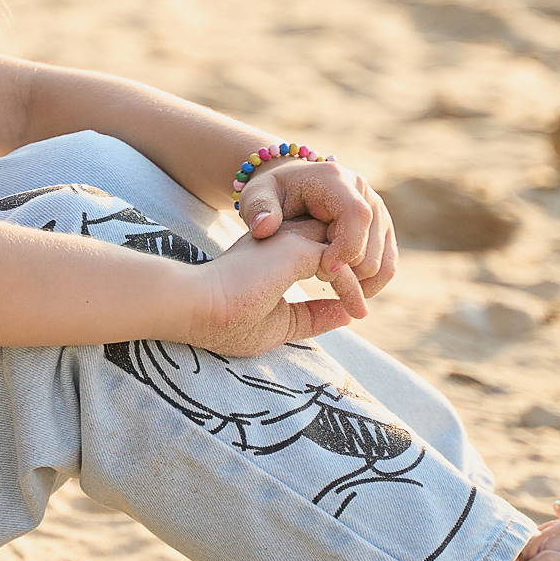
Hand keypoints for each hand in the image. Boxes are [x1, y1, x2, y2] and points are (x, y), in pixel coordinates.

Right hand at [185, 214, 363, 355]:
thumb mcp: (280, 322)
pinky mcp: (296, 249)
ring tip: (362, 310)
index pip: (318, 252)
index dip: (339, 277)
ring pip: (341, 250)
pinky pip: (341, 264)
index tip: (350, 308)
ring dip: (360, 279)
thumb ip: (312, 315)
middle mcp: (282, 238)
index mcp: (273, 252)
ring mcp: (289, 240)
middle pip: (335, 244)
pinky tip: (356, 310)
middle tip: (364, 306)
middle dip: (357, 273)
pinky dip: (352, 287)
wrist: (196, 308)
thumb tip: (348, 314)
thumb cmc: (225, 320)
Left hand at [232, 157, 397, 310]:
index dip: (345, 248)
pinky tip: (344, 290)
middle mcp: (365, 193)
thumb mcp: (256, 195)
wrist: (290, 187)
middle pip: (372, 246)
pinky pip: (388, 267)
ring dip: (357, 281)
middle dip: (345, 270)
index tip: (321, 271)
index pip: (357, 216)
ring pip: (383, 262)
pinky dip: (370, 285)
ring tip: (325, 280)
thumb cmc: (271, 194)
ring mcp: (378, 212)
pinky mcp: (382, 230)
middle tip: (314, 274)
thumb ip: (257, 208)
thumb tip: (264, 227)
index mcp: (336, 181)